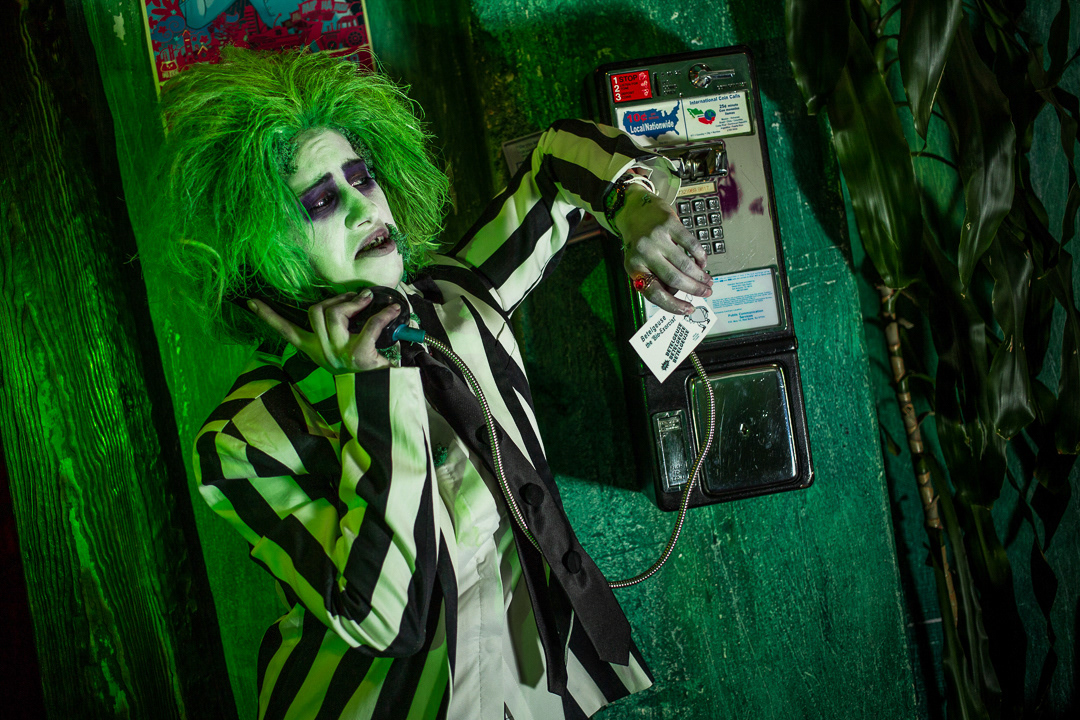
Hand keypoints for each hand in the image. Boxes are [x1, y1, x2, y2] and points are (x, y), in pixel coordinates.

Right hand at [247, 289, 400, 373]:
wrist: (379, 392)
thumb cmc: (360, 366)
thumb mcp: (338, 349)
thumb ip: (333, 330)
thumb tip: (347, 299)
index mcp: (313, 350)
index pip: (286, 331)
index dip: (269, 316)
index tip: (251, 301)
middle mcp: (322, 352)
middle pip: (315, 312)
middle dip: (336, 299)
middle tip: (356, 297)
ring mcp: (338, 353)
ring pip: (334, 314)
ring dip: (353, 301)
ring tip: (368, 299)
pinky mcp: (359, 354)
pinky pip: (370, 325)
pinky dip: (384, 314)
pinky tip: (394, 310)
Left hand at [615, 184, 712, 314]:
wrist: (633, 210)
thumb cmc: (640, 242)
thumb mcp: (639, 262)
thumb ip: (655, 278)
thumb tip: (679, 295)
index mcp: (634, 267)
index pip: (654, 293)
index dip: (673, 305)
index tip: (689, 309)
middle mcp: (643, 253)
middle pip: (673, 279)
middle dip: (694, 289)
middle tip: (706, 292)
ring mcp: (656, 237)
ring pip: (684, 264)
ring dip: (700, 275)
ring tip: (708, 280)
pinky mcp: (668, 223)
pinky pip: (691, 244)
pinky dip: (700, 256)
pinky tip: (702, 262)